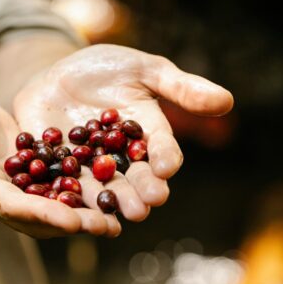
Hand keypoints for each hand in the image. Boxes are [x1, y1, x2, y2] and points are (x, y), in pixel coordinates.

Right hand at [0, 79, 115, 237]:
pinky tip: (110, 193)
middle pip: (36, 217)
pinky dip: (81, 194)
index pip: (9, 206)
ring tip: (116, 220)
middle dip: (72, 223)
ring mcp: (14, 186)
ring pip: (50, 208)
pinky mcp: (28, 174)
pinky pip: (56, 188)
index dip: (40, 214)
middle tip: (108, 227)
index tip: (72, 221)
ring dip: (82, 215)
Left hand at [13, 44, 233, 227]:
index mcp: (146, 135)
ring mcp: (87, 166)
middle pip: (133, 179)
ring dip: (106, 203)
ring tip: (112, 215)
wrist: (58, 75)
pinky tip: (64, 206)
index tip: (166, 167)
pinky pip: (59, 184)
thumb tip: (227, 100)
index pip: (161, 149)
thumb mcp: (144, 69)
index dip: (165, 158)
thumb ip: (180, 87)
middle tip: (145, 205)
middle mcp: (120, 158)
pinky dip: (61, 195)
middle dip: (139, 192)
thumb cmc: (108, 69)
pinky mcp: (55, 170)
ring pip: (99, 189)